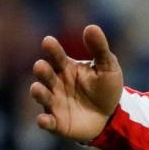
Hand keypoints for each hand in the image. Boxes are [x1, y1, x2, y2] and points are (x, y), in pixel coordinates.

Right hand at [31, 25, 123, 142]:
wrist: (111, 116)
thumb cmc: (105, 88)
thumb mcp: (108, 68)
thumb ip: (99, 49)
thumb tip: (91, 27)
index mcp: (65, 67)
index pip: (56, 56)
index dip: (52, 49)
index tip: (48, 41)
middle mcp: (55, 83)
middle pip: (45, 75)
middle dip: (42, 71)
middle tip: (41, 66)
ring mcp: (54, 102)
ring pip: (42, 96)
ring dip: (38, 92)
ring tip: (37, 89)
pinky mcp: (57, 122)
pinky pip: (47, 122)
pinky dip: (44, 121)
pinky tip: (42, 120)